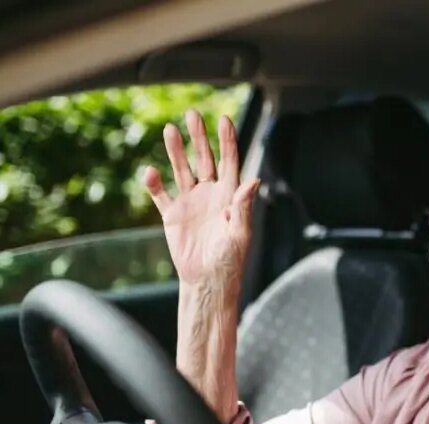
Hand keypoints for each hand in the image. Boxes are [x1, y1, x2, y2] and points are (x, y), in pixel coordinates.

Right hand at [144, 110, 259, 288]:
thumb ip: (243, 206)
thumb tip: (253, 180)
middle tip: (192, 114)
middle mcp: (210, 194)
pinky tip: (150, 171)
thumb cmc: (230, 260)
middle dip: (199, 137)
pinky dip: (154, 183)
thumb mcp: (240, 233)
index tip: (224, 120)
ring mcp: (190, 202)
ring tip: (170, 130)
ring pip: (182, 169)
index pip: (229, 162)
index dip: (227, 141)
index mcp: (230, 196)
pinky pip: (161, 194)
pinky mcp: (172, 214)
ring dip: (176, 151)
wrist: (208, 280)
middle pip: (204, 159)